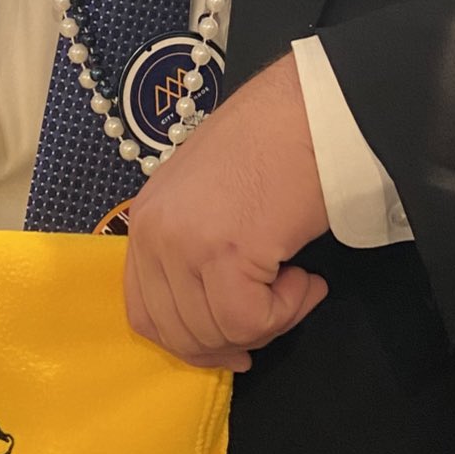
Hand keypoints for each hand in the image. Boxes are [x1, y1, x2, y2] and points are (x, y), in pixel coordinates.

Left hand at [124, 53, 329, 371]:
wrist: (309, 108)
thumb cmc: (272, 141)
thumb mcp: (206, 195)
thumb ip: (192, 248)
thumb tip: (211, 315)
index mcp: (145, 222)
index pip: (145, 314)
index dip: (189, 343)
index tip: (231, 345)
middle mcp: (154, 235)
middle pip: (181, 334)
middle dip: (235, 338)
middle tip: (279, 308)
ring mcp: (186, 245)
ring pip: (219, 332)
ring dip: (270, 319)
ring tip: (297, 279)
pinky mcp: (227, 253)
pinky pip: (252, 320)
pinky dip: (288, 310)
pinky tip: (307, 278)